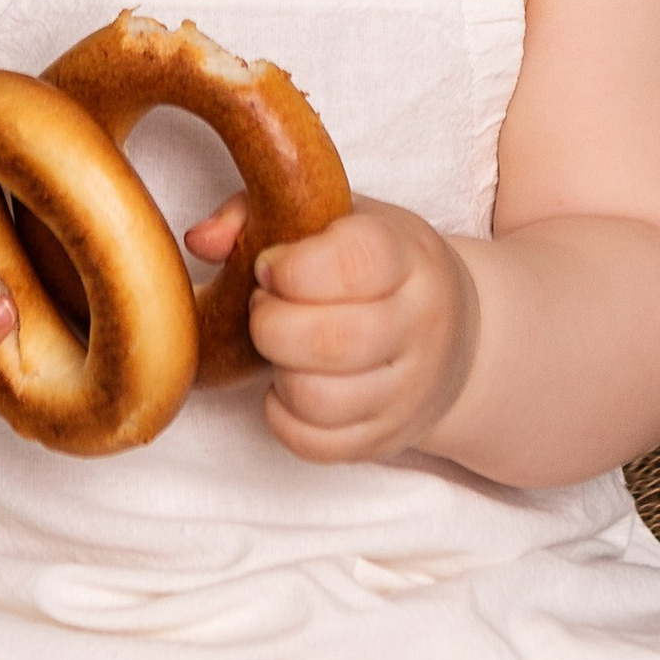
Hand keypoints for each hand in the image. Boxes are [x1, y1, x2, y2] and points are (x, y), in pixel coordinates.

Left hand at [231, 194, 479, 461]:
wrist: (457, 336)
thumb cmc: (377, 268)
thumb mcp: (335, 220)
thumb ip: (260, 214)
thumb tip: (202, 240)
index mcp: (409, 258)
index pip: (355, 264)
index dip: (292, 267)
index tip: (270, 265)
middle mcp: (421, 326)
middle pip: (333, 340)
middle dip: (271, 324)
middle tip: (265, 307)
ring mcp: (409, 390)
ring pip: (321, 400)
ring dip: (278, 372)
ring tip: (282, 347)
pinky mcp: (387, 437)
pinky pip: (317, 444)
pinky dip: (284, 417)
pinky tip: (289, 385)